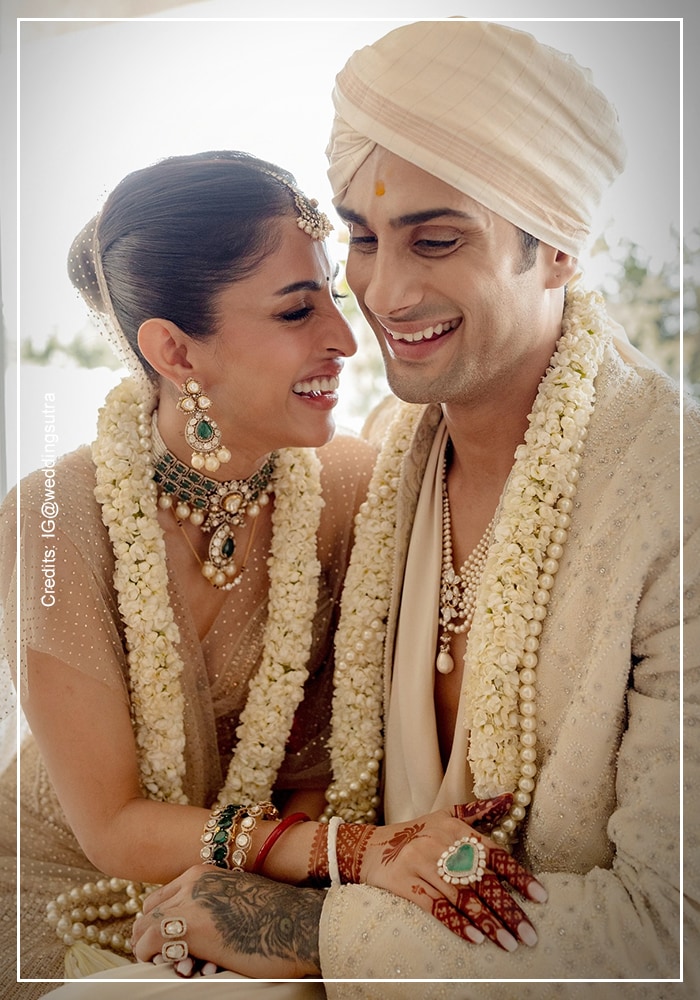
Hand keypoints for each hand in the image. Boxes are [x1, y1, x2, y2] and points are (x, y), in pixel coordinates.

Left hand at [131, 864, 324, 978]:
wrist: (301, 923)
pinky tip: (183, 969)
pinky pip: (147, 946)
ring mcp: (189, 902)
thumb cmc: (279, 920)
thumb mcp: (238, 901)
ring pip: (142, 928)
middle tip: (171, 960)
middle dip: (152, 938)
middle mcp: (192, 881)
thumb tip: (196, 934)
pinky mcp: (190, 926)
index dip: (161, 924)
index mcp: (204, 872)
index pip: (162, 897)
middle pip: (147, 911)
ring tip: (181, 966)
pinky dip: (155, 962)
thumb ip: (213, 905)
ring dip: (153, 953)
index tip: (172, 946)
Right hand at [338, 795, 546, 951]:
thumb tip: (510, 797)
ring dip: (488, 923)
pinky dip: (457, 923)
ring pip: (462, 897)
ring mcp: (422, 864)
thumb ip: (479, 810)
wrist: (370, 847)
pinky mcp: (405, 883)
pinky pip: (435, 907)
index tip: (541, 897)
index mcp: (456, 829)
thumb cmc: (416, 833)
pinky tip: (475, 938)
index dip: (519, 876)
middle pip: (481, 880)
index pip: (494, 854)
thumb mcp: (445, 816)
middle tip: (529, 934)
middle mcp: (441, 844)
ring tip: (509, 943)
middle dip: (508, 909)